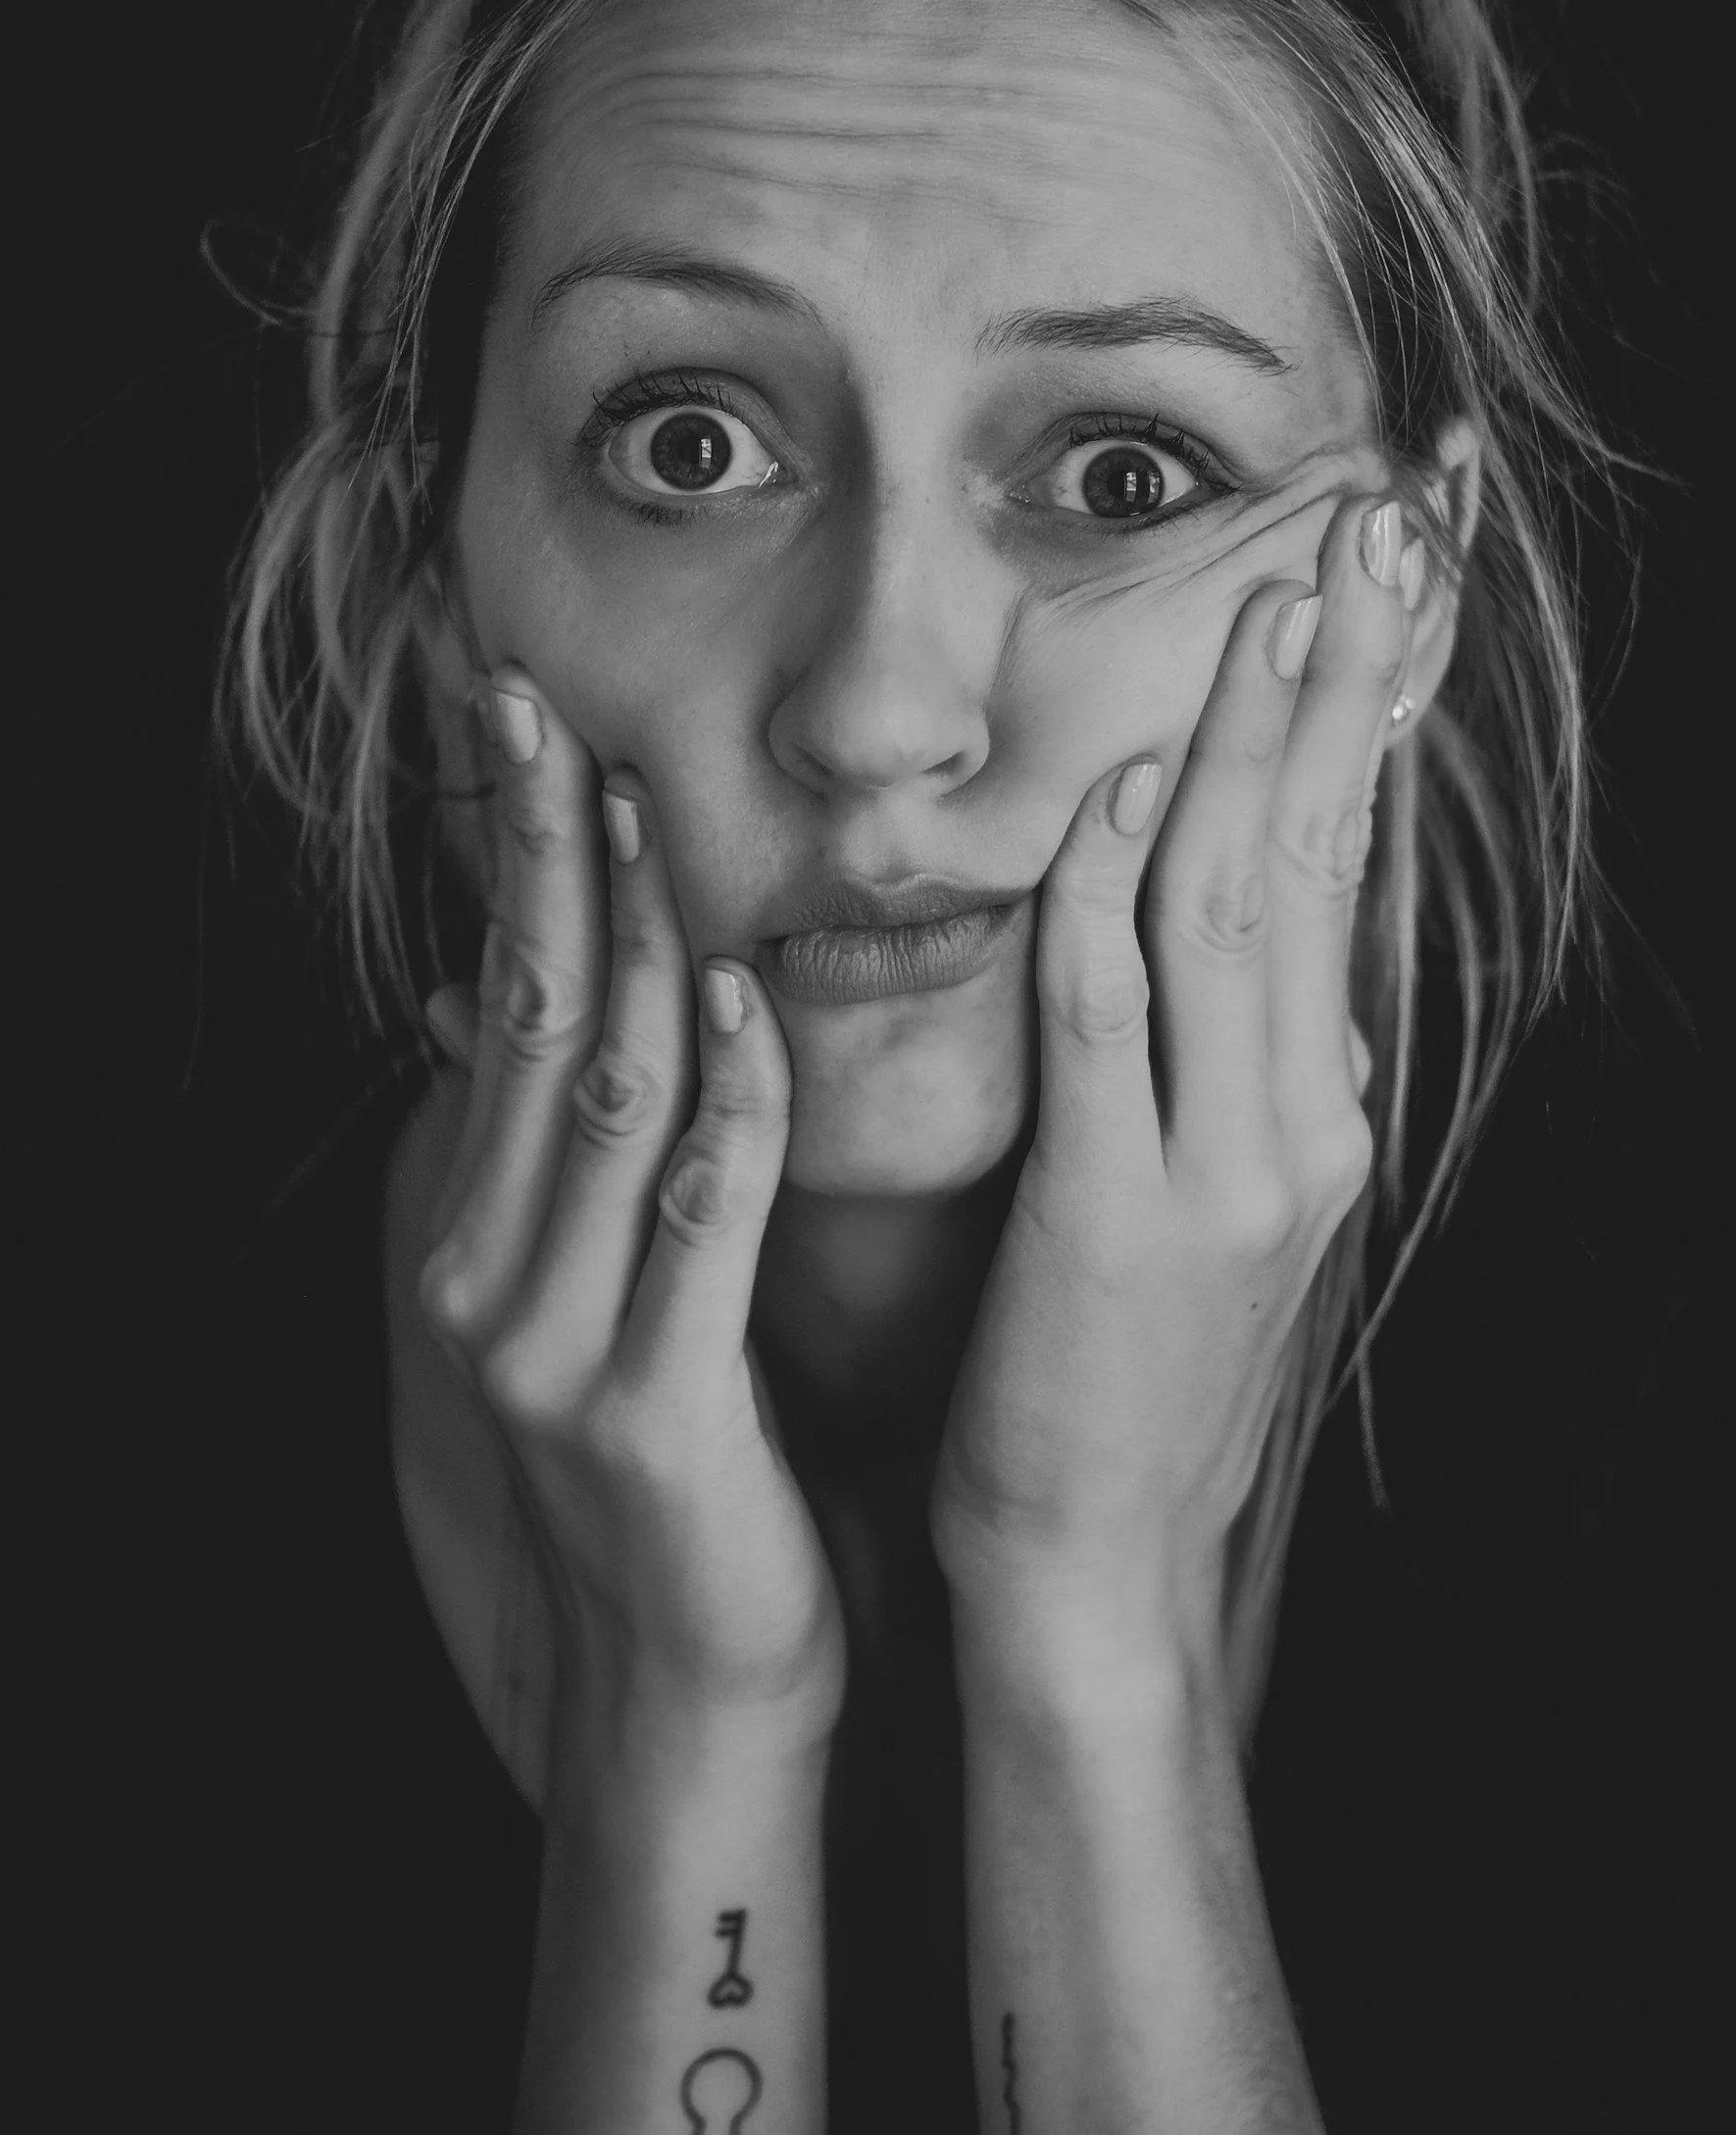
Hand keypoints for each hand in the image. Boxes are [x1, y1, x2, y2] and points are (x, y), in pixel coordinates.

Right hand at [417, 668, 844, 1768]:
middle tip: (548, 710)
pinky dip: (722, 1103)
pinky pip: (694, 1220)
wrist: (685, 1680)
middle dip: (545, 859)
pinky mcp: (645, 1407)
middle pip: (530, 1021)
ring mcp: (551, 1341)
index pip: (504, 1006)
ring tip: (645, 808)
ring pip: (602, 1096)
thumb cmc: (673, 1466)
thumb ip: (558, 1164)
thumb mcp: (588, 1298)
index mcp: (483, 1226)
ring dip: (632, 943)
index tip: (533, 726)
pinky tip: (748, 1001)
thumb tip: (490, 1016)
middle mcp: (487, 1268)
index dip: (519, 864)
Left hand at [930, 494, 1417, 1671]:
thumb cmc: (1132, 1370)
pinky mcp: (1119, 1220)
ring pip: (1237, 913)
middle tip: (1385, 516)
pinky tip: (1113, 793)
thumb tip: (1276, 947)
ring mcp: (1225, 1169)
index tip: (1399, 565)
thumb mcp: (1224, 1203)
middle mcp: (1302, 1119)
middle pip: (1320, 854)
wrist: (1097, 1564)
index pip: (1348, 863)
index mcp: (1320, 1104)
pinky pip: (1113, 1024)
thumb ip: (1247, 1069)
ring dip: (1248, 746)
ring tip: (1277, 596)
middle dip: (1348, 677)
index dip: (1372, 707)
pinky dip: (1110, 900)